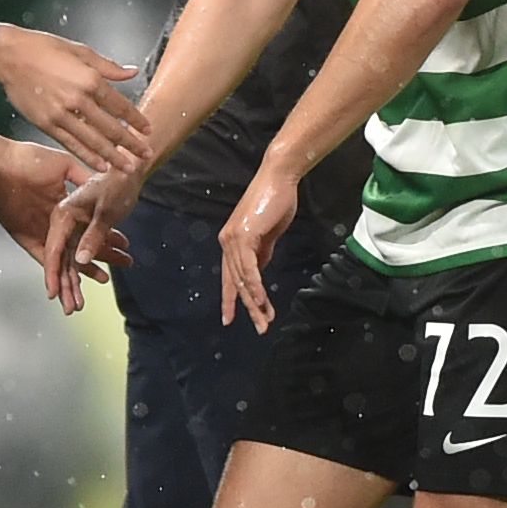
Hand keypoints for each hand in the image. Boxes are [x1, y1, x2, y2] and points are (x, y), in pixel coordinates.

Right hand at [0, 23, 150, 178]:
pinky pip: (71, 144)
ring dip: (113, 157)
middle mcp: (78, 99)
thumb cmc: (43, 48)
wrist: (9, 56)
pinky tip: (100, 166)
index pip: (120, 105)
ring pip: (93, 141)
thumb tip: (132, 72)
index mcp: (90, 79)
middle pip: (111, 128)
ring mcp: (61, 114)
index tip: (147, 129)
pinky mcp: (47, 124)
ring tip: (127, 168)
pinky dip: (87, 156)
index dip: (136, 120)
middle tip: (145, 155)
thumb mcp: (80, 50)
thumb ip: (108, 66)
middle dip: (130, 144)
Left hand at [0, 138, 93, 308]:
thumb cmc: (31, 158)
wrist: (3, 162)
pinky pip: (43, 260)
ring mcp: (40, 232)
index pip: (88, 231)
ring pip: (59, 262)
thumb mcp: (65, 166)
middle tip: (108, 280)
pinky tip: (63, 288)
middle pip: (76, 252)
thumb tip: (99, 182)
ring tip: (82, 299)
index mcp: (65, 209)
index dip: (106, 241)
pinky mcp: (25, 237)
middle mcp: (54, 224)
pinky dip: (52, 275)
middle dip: (92, 268)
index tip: (124, 249)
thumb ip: (82, 177)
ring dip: (70, 282)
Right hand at [42, 166, 147, 309]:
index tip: (53, 295)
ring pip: (77, 255)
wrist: (131, 169)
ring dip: (88, 274)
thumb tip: (81, 261)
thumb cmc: (118, 184)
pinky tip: (114, 267)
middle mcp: (65, 220)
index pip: (54, 250)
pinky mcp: (87, 224)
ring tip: (92, 295)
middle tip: (75, 308)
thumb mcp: (106, 212)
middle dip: (70, 284)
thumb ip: (93, 236)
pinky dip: (101, 258)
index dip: (53, 274)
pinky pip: (89, 246)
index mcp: (63, 214)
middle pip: (64, 258)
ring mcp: (75, 223)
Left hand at [219, 169, 298, 331]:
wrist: (279, 179)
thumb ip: (262, 253)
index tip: (230, 319)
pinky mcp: (244, 236)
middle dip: (247, 308)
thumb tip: (259, 271)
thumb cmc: (276, 202)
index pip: (230, 277)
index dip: (230, 299)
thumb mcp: (268, 234)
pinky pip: (249, 268)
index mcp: (231, 242)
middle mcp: (227, 242)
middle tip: (259, 328)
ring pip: (242, 279)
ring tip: (265, 321)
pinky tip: (261, 300)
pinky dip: (256, 286)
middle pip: (236, 282)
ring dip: (255, 303)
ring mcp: (233, 239)